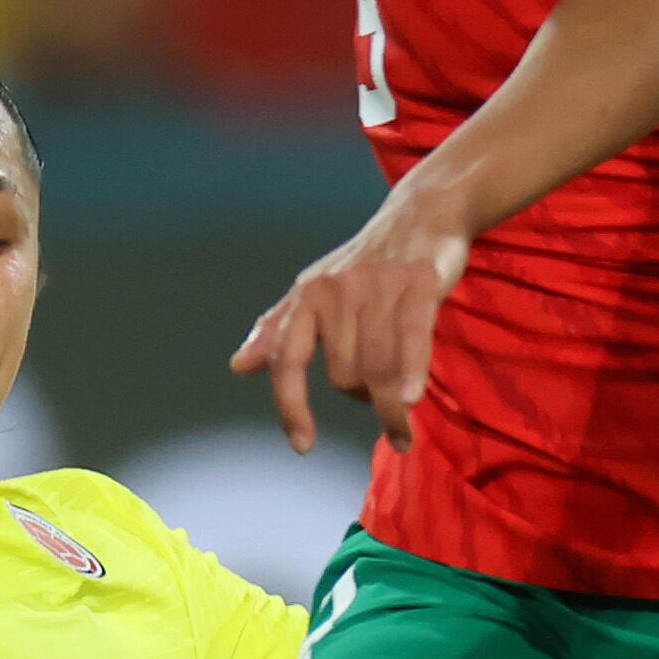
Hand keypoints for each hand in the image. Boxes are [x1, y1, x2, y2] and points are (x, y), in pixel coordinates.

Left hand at [232, 194, 468, 454]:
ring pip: (378, 367)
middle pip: (344, 375)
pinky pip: (410, 340)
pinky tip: (409, 402)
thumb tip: (238, 366)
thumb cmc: (365, 262)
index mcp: (306, 297)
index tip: (303, 445)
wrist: (421, 213)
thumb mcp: (314, 290)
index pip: (287, 363)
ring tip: (402, 423)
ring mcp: (378, 287)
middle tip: (382, 400)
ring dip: (392, 408)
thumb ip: (278, 330)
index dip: (292, 407)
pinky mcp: (419, 284)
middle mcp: (336, 292)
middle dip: (363, 399)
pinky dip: (410, 373)